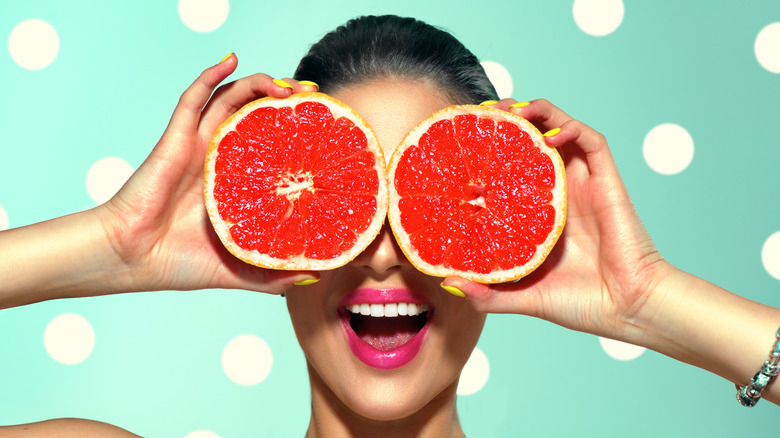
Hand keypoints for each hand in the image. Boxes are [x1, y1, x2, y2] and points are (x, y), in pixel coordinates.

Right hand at [97, 54, 319, 293]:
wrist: (134, 259)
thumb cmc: (179, 263)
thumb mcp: (240, 271)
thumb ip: (273, 274)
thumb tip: (315, 277)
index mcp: (235, 183)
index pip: (271, 146)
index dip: (296, 132)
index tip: (326, 127)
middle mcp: (219, 158)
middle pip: (256, 115)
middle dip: (285, 100)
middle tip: (313, 97)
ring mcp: (198, 145)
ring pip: (230, 100)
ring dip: (258, 84)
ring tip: (287, 86)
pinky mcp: (176, 139)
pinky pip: (192, 99)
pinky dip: (210, 75)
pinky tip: (230, 60)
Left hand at [443, 98, 670, 339]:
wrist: (625, 310)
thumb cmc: (579, 303)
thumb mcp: (520, 295)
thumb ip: (486, 292)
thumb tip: (446, 282)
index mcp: (538, 212)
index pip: (510, 167)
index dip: (489, 149)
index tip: (461, 141)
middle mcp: (559, 190)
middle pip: (533, 139)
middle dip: (508, 120)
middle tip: (480, 115)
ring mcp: (583, 183)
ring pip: (560, 130)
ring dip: (536, 112)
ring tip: (509, 110)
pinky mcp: (607, 181)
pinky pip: (592, 141)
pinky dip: (570, 128)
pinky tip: (547, 134)